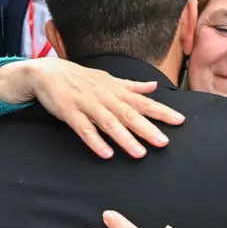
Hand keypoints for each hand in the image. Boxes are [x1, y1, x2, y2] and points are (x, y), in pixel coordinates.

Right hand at [0, 58, 185, 158]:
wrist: (47, 73)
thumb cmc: (81, 78)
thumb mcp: (109, 79)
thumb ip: (132, 86)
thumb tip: (154, 86)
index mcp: (116, 91)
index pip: (143, 102)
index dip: (161, 112)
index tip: (180, 121)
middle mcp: (105, 97)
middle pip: (129, 115)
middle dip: (147, 129)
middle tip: (164, 143)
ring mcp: (87, 105)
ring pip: (108, 124)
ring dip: (124, 139)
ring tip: (139, 154)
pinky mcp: (70, 113)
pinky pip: (84, 129)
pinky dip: (95, 141)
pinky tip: (106, 153)